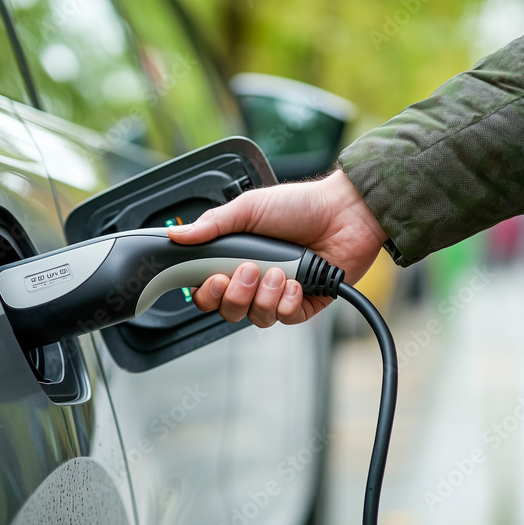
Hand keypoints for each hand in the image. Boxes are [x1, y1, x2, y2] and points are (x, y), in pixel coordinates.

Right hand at [168, 169, 387, 326]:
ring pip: (256, 317)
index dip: (207, 293)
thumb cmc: (300, 205)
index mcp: (236, 258)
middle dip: (235, 295)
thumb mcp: (248, 208)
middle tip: (248, 270)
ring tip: (280, 272)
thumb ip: (212, 225)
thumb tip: (177, 235)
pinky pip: (286, 319)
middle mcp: (255, 280)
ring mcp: (279, 294)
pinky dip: (289, 302)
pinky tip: (297, 282)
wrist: (346, 212)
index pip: (208, 290)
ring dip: (265, 296)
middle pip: (228, 310)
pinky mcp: (304, 304)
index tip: (213, 280)